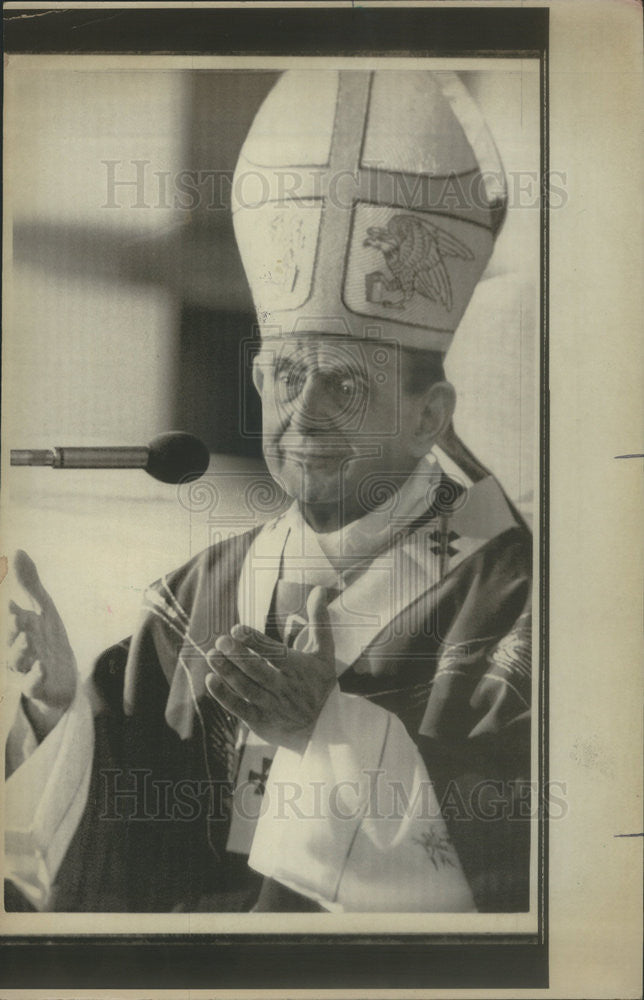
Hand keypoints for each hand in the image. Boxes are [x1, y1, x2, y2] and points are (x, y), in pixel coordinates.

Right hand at [6, 550, 77, 740]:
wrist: (63, 678)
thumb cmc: (47, 640)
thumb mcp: (43, 609)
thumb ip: (29, 584)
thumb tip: (17, 550)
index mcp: (17, 630)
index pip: (12, 617)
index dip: (11, 610)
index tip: (12, 601)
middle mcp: (17, 650)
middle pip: (12, 639)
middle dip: (13, 628)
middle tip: (16, 616)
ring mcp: (27, 670)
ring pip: (18, 661)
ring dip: (21, 649)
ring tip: (28, 637)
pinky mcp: (39, 688)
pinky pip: (33, 685)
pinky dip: (34, 677)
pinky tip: (40, 666)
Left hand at [205, 586, 336, 753]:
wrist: (326, 727)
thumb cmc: (321, 682)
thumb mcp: (325, 652)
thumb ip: (320, 621)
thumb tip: (320, 589)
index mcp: (300, 669)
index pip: (275, 654)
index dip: (255, 642)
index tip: (237, 629)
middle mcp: (286, 689)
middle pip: (258, 672)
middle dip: (238, 656)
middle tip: (220, 641)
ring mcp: (273, 707)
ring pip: (247, 689)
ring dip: (227, 672)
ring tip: (212, 655)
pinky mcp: (261, 722)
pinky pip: (240, 709)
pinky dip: (224, 696)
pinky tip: (210, 680)